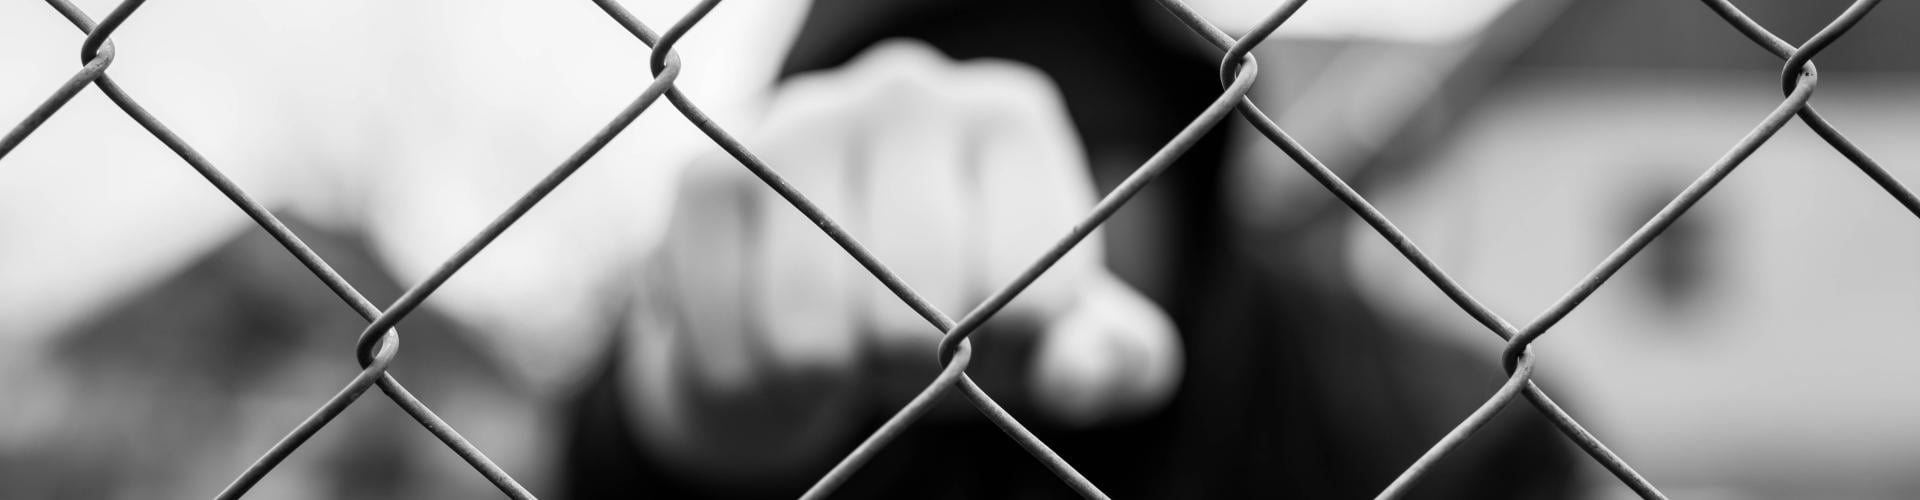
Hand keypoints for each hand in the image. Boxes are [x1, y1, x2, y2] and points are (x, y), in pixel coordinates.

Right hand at [619, 39, 1181, 484]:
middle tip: (898, 353)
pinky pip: (729, 341)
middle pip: (916, 311)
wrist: (812, 291)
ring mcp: (798, 122)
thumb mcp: (1048, 340)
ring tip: (837, 346)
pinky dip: (749, 382)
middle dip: (907, 369)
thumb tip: (1082, 373)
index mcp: (1011, 118)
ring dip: (823, 379)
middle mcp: (908, 91)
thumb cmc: (953, 305)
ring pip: (811, 332)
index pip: (1032, 293)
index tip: (987, 339)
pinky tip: (766, 341)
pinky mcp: (705, 177)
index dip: (1007, 358)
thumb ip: (1102, 361)